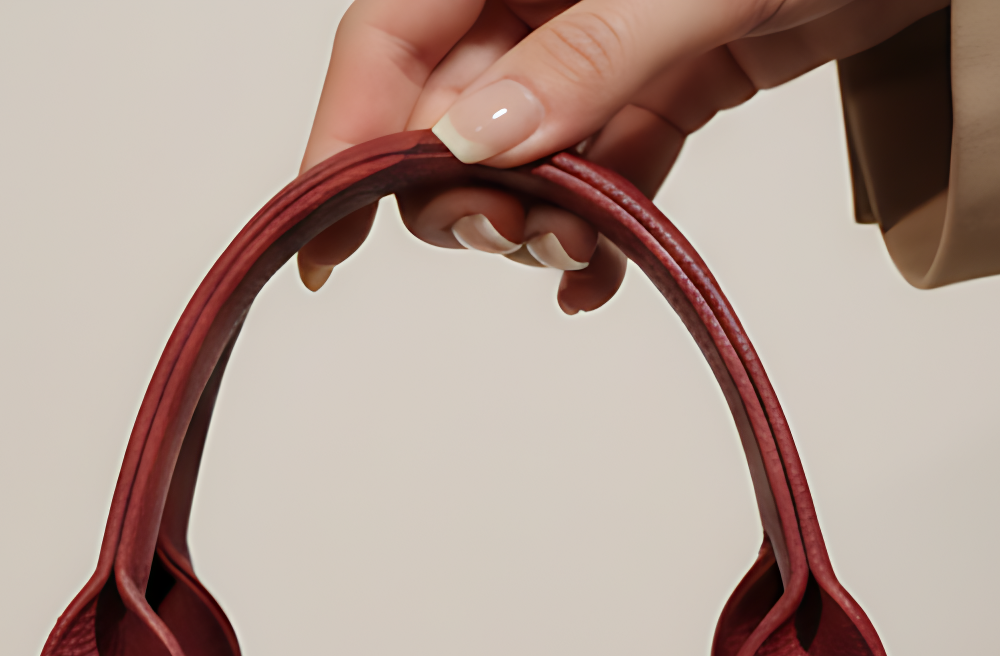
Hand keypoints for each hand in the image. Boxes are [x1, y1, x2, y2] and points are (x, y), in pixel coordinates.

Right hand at [298, 1, 944, 311]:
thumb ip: (584, 58)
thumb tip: (477, 141)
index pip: (392, 37)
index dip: (344, 138)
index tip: (323, 242)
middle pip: (447, 107)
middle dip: (461, 195)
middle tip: (518, 240)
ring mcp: (609, 32)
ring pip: (525, 151)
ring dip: (536, 223)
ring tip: (578, 255)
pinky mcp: (675, 76)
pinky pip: (607, 166)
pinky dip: (601, 228)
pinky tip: (598, 279)